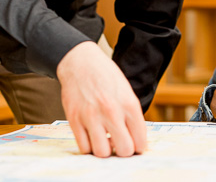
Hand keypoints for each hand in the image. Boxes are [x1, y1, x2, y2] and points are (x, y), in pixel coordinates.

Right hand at [57, 41, 146, 156]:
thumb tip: (136, 141)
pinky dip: (89, 146)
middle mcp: (111, 111)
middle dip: (123, 151)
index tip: (134, 146)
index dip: (138, 147)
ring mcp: (92, 116)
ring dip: (104, 150)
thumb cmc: (106, 76)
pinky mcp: (74, 119)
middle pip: (124, 150)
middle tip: (119, 144)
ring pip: (102, 153)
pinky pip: (84, 147)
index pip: (140, 140)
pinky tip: (92, 137)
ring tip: (104, 141)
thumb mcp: (126, 92)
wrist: (80, 62)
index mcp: (129, 104)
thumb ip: (131, 116)